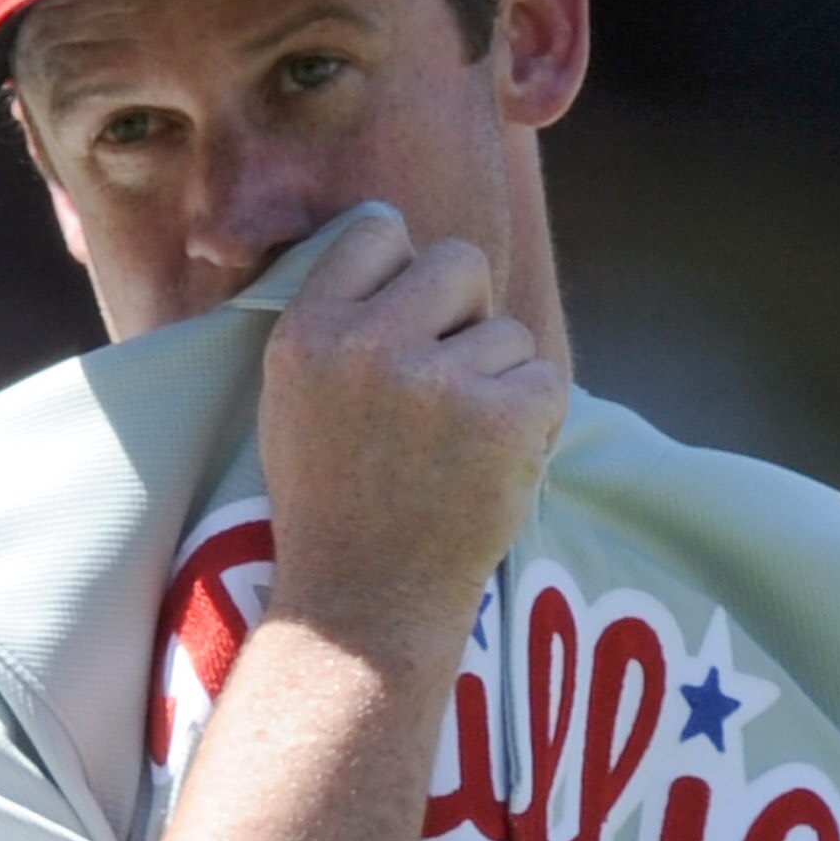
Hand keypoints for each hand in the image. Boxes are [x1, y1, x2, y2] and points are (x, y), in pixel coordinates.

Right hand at [256, 214, 566, 661]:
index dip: (406, 272)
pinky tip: (493, 464)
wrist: (364, 610)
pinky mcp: (504, 417)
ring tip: (456, 448)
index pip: (379, 230)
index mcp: (306, 333)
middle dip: (466, 314)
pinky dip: (535, 420)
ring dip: (498, 382)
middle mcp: (367, 345)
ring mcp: (437, 382)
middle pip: (459, 261)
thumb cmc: (333, 506)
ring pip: (507, 332)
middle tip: (446, 388)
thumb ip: (337, 320)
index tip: (410, 321)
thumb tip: (396, 236)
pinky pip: (547, 378)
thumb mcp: (293, 399)